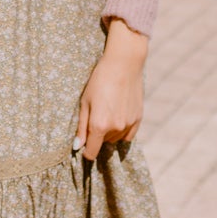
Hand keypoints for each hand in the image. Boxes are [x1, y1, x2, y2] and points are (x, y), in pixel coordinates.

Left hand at [74, 19, 147, 160]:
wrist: (123, 65)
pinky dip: (122, 130)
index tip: (83, 145)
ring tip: (108, 111)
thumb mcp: (85, 102)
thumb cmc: (99, 81)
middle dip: (98, 135)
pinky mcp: (138, 119)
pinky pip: (128, 135)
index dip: (86, 151)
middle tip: (96, 115)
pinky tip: (118, 115)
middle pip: (103, 144)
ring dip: (110, 132)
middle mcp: (115, 128)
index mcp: (99, 125)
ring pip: (116, 139)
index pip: (92, 152)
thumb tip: (78, 146)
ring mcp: (128, 124)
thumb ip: (81, 127)